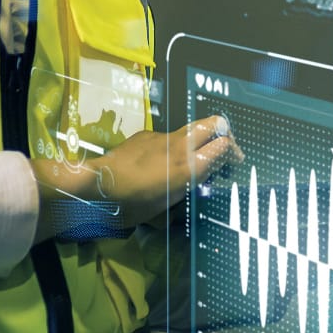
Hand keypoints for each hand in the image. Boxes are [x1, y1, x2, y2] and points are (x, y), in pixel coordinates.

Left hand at [33, 116, 242, 234]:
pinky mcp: (146, 134)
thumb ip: (182, 192)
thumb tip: (189, 189)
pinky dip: (172, 147)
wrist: (98, 184)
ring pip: (190, 128)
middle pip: (213, 124)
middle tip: (225, 148)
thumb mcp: (162, 208)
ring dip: (198, 140)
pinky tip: (158, 164)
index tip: (234, 162)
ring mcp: (163, 137)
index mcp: (188, 167)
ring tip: (191, 159)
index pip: (223, 145)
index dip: (232, 151)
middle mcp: (180, 146)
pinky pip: (167, 137)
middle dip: (224, 133)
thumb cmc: (131, 205)